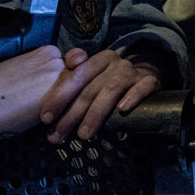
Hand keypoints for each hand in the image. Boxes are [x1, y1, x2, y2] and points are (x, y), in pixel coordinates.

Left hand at [38, 47, 160, 141]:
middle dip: (72, 114)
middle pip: (90, 88)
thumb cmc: (109, 82)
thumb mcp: (90, 79)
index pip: (75, 76)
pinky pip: (142, 87)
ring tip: (83, 134)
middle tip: (58, 135)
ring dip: (95, 114)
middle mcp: (115, 62)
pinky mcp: (149, 81)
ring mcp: (132, 72)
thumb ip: (70, 82)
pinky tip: (122, 110)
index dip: (59, 97)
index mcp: (97, 59)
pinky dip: (133, 97)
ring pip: (110, 91)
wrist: (144, 76)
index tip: (45, 118)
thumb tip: (51, 102)